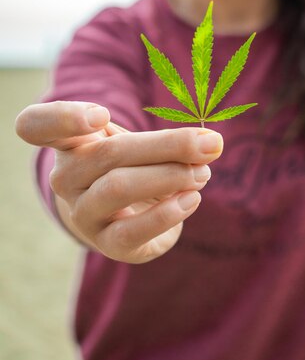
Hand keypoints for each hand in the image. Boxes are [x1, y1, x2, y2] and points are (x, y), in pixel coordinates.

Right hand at [15, 101, 222, 262]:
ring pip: (118, 187)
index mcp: (67, 142)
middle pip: (109, 153)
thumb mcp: (141, 144)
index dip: (65, 118)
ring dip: (170, 177)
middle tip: (210, 144)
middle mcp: (66, 177)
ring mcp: (82, 213)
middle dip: (167, 146)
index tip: (102, 116)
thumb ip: (170, 141)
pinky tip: (192, 199)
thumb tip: (212, 143)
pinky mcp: (106, 243)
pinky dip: (167, 213)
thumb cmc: (130, 167)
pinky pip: (132, 231)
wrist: (124, 214)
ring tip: (203, 172)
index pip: (38, 125)